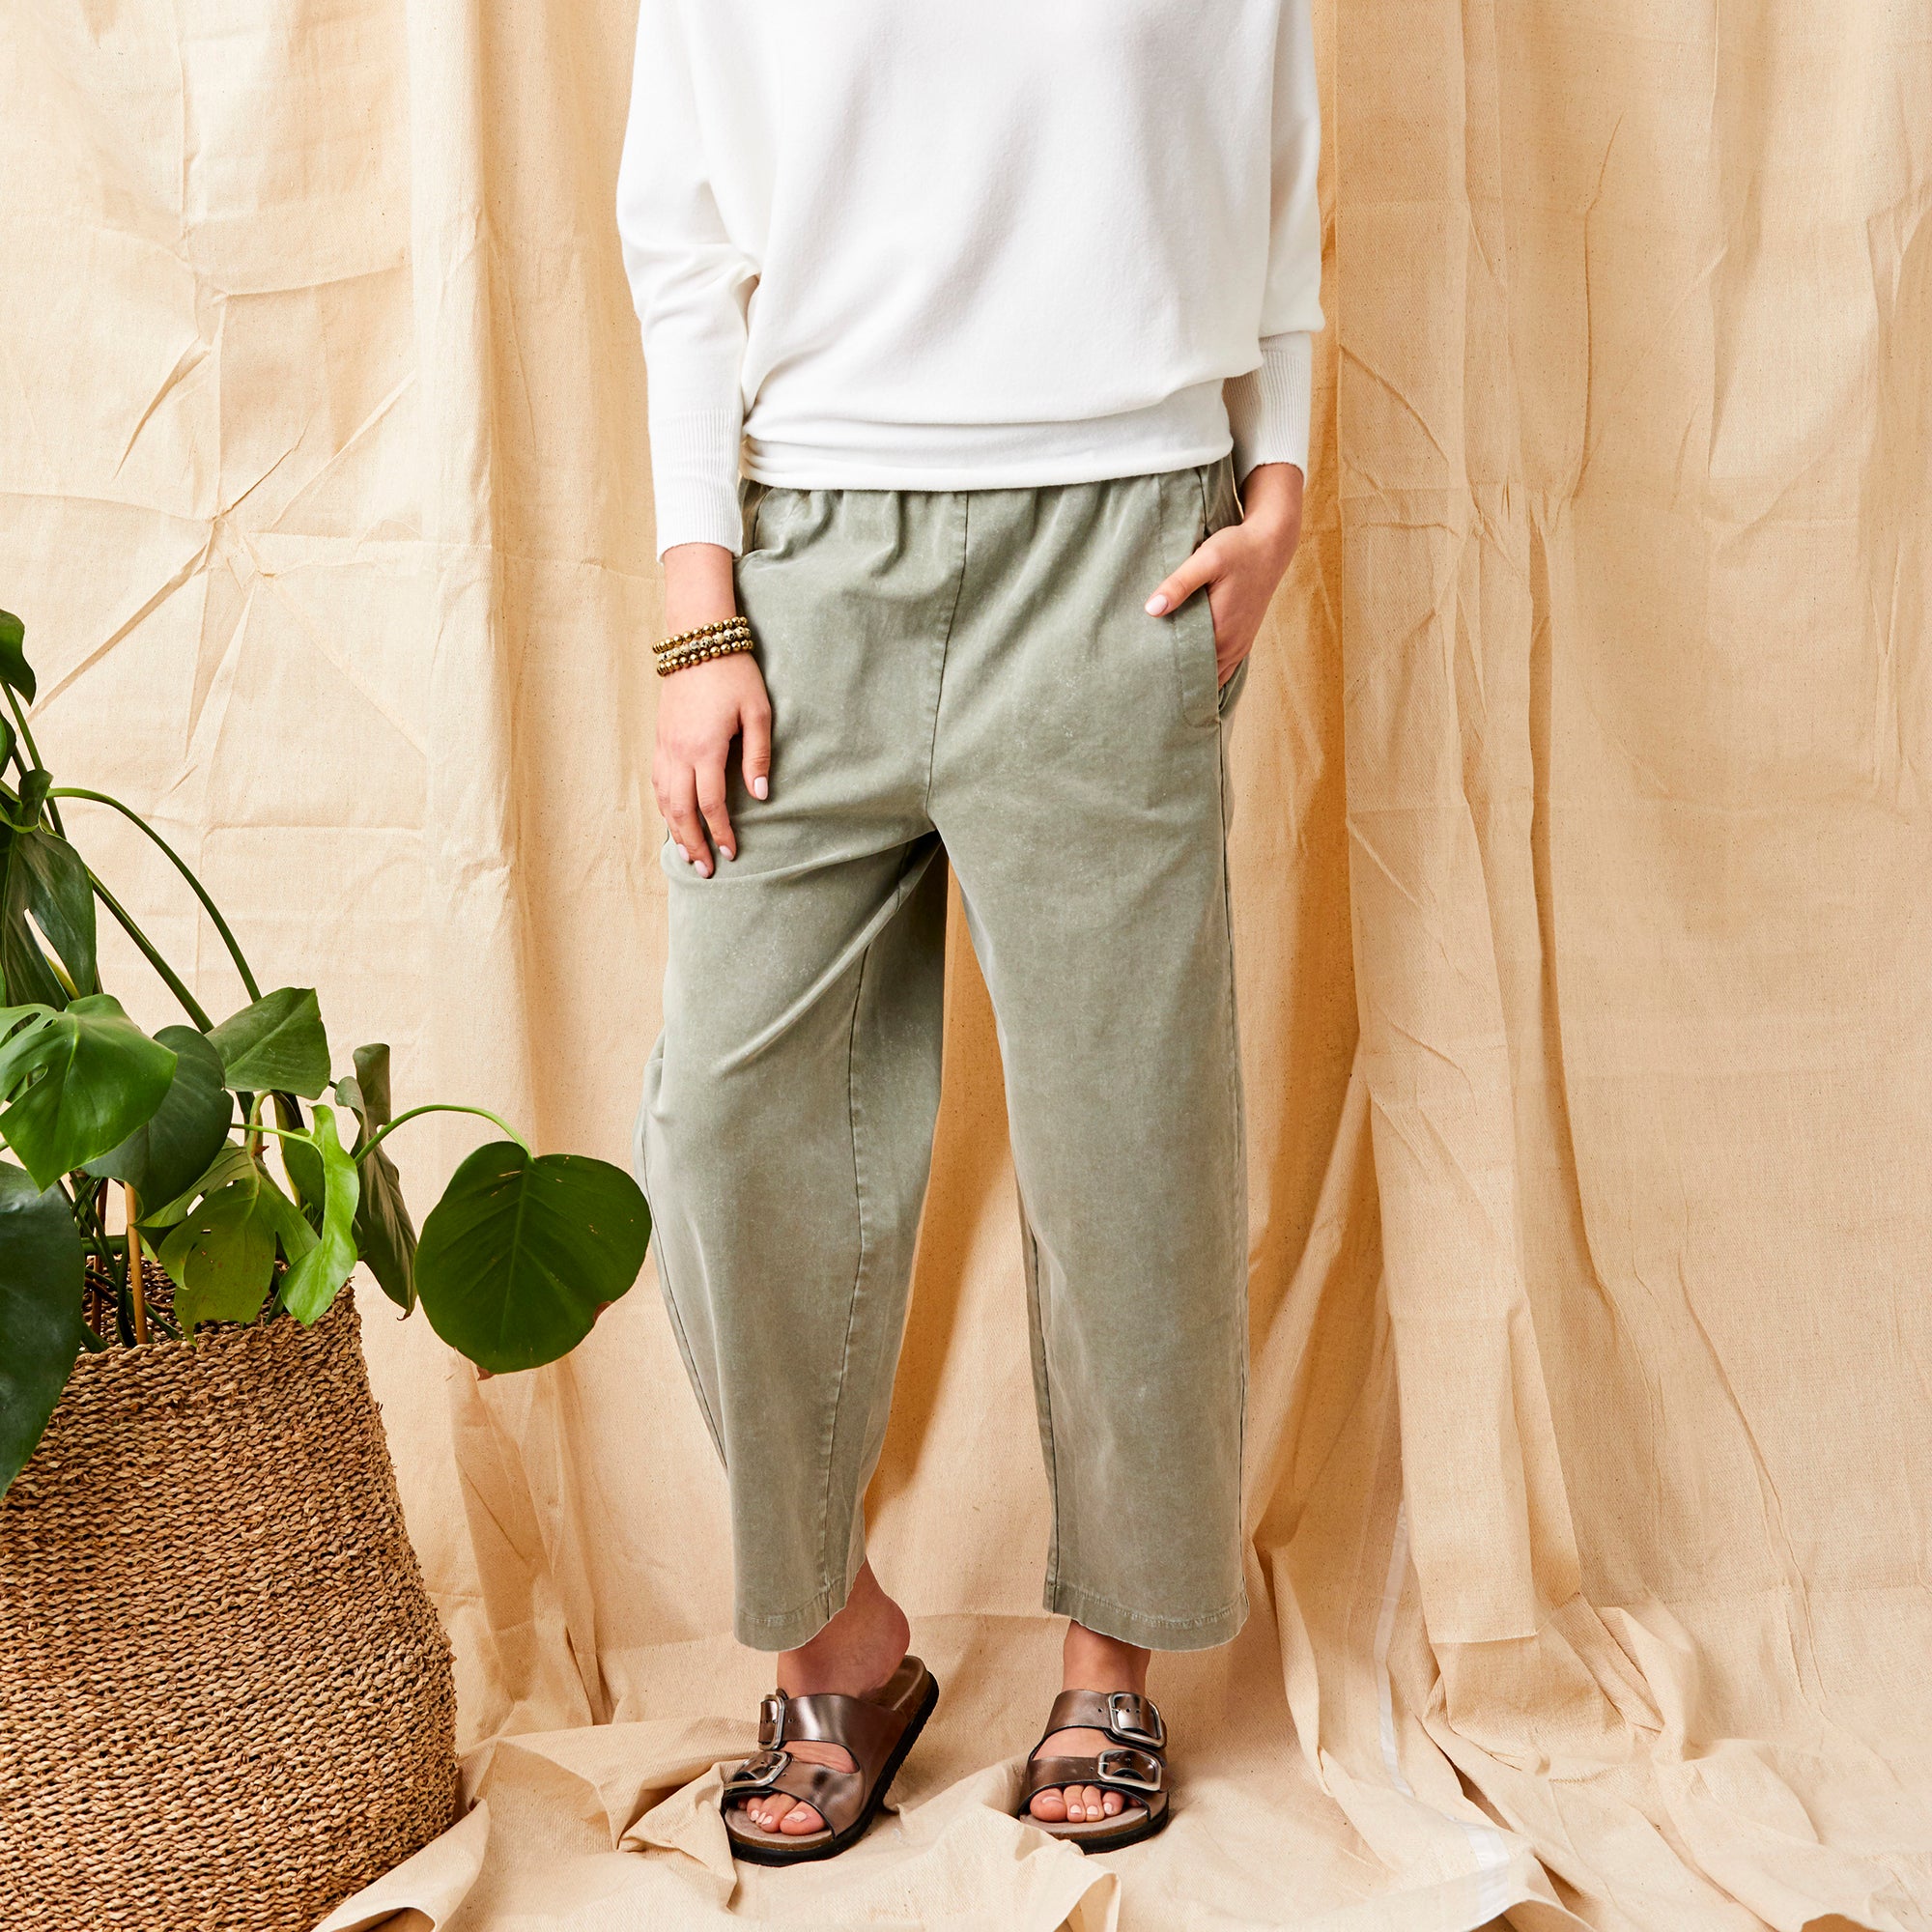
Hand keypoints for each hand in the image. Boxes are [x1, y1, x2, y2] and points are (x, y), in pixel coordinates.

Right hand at [653, 542, 772, 878]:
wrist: (697, 639)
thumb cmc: (735, 673)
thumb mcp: (758, 713)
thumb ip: (758, 757)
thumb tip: (759, 797)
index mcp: (706, 748)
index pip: (712, 804)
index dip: (721, 832)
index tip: (732, 853)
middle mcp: (679, 752)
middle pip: (681, 810)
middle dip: (693, 842)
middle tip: (705, 869)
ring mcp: (665, 745)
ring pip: (663, 799)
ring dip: (674, 829)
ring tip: (686, 854)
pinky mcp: (659, 737)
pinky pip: (656, 781)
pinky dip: (662, 806)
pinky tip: (670, 819)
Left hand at [1144, 463, 1304, 684]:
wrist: (1271, 544)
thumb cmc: (1238, 549)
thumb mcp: (1206, 560)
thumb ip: (1178, 585)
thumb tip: (1151, 609)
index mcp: (1221, 632)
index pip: (1186, 668)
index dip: (1164, 673)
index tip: (1142, 675)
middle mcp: (1232, 647)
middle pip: (1198, 677)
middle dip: (1175, 679)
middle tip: (1145, 682)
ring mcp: (1240, 646)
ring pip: (1212, 676)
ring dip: (1192, 677)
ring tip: (1163, 680)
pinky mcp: (1243, 640)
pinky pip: (1224, 668)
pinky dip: (1207, 672)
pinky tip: (1189, 669)